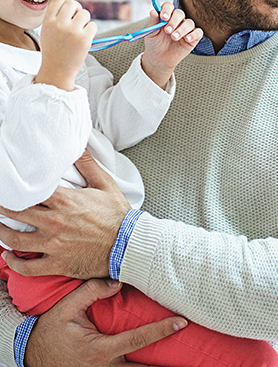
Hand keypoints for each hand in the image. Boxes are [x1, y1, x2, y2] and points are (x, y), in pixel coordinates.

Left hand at [0, 150, 128, 278]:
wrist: (129, 244)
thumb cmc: (118, 215)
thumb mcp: (105, 184)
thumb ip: (87, 164)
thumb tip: (78, 145)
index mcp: (65, 201)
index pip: (29, 191)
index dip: (16, 188)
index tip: (9, 185)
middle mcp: (54, 222)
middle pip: (16, 213)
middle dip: (2, 207)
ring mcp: (53, 245)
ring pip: (14, 240)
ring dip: (0, 232)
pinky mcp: (56, 264)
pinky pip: (27, 267)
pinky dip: (14, 262)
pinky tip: (8, 256)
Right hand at [23, 278, 187, 366]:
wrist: (31, 356)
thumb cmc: (50, 333)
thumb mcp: (65, 309)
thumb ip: (90, 291)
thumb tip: (117, 281)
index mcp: (100, 351)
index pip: (139, 339)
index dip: (163, 330)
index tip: (182, 322)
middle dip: (167, 365)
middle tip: (192, 359)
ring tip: (182, 361)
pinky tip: (158, 363)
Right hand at [36, 0, 97, 90]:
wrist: (57, 70)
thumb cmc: (54, 50)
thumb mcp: (48, 31)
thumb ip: (56, 17)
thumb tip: (69, 2)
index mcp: (48, 21)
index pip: (58, 0)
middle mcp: (59, 24)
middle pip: (74, 4)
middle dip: (78, 9)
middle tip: (78, 18)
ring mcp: (72, 31)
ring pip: (85, 13)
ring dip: (85, 20)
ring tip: (80, 31)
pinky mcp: (84, 39)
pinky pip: (93, 25)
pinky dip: (91, 30)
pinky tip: (85, 38)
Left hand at [140, 3, 202, 87]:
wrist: (159, 59)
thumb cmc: (155, 44)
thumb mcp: (151, 33)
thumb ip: (153, 22)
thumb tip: (153, 11)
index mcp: (166, 16)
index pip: (169, 6)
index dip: (167, 9)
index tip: (163, 17)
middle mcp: (177, 21)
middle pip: (180, 13)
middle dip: (174, 21)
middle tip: (167, 31)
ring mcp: (186, 29)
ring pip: (189, 23)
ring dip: (182, 29)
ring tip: (174, 38)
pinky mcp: (193, 38)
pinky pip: (198, 32)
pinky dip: (194, 34)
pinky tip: (187, 39)